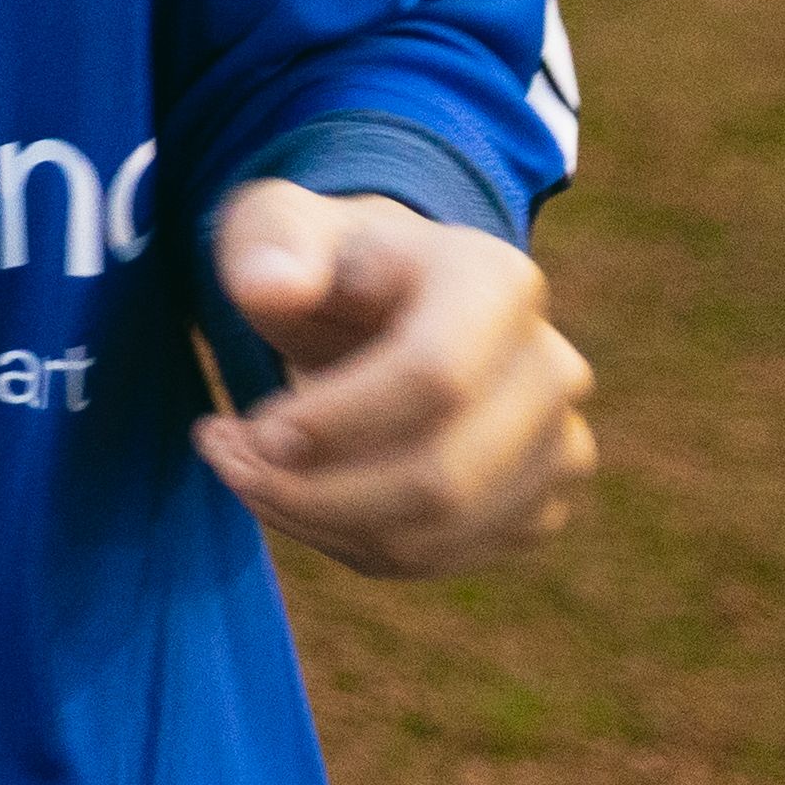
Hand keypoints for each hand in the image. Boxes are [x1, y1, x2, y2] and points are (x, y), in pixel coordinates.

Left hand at [200, 186, 594, 574]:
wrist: (383, 305)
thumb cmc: (327, 262)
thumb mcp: (281, 226)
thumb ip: (269, 246)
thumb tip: (271, 288)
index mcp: (496, 281)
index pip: (436, 375)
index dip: (338, 419)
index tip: (252, 426)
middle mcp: (551, 369)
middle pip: (441, 477)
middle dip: (312, 487)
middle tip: (227, 453)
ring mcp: (557, 448)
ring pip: (433, 534)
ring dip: (314, 519)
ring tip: (242, 469)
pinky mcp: (532, 510)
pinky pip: (432, 558)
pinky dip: (342, 541)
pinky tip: (291, 492)